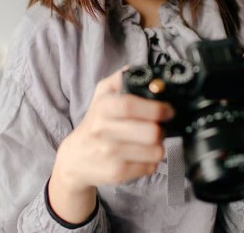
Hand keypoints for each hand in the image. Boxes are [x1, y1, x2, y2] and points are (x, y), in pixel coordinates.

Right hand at [49, 67, 173, 222]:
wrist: (75, 159)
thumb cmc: (95, 123)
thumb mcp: (101, 96)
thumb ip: (119, 79)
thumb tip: (138, 69)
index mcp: (102, 108)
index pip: (130, 105)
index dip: (155, 107)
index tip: (168, 109)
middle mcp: (104, 131)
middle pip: (150, 132)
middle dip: (162, 129)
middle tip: (159, 126)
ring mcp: (110, 155)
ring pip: (155, 151)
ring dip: (158, 146)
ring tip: (149, 142)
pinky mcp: (117, 174)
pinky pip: (150, 167)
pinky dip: (150, 161)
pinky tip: (140, 155)